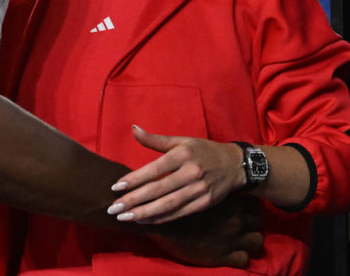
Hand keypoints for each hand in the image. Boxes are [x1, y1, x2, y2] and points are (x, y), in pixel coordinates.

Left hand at [108, 126, 244, 223]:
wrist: (235, 165)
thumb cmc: (203, 151)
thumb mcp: (182, 140)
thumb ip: (156, 140)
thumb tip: (133, 129)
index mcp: (183, 154)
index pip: (154, 169)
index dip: (134, 179)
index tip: (115, 187)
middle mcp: (191, 173)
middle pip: (158, 190)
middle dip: (134, 200)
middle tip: (113, 209)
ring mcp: (199, 190)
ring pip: (168, 205)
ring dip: (144, 213)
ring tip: (125, 217)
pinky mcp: (205, 203)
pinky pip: (179, 213)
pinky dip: (161, 218)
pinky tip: (144, 220)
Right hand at [153, 194, 263, 267]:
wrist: (163, 226)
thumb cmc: (176, 204)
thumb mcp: (194, 188)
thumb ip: (208, 185)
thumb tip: (210, 177)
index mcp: (231, 203)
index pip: (254, 202)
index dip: (248, 205)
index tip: (241, 206)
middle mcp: (236, 220)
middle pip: (258, 220)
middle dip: (251, 222)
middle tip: (239, 222)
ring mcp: (232, 239)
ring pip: (257, 240)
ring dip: (249, 239)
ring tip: (238, 238)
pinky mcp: (224, 257)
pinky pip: (244, 259)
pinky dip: (240, 256)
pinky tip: (230, 253)